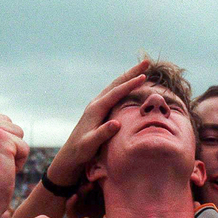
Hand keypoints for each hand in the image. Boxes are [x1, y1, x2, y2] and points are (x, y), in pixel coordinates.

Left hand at [48, 60, 149, 185]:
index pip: (116, 93)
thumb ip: (103, 133)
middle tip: (147, 62)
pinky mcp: (99, 110)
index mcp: (96, 109)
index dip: (130, 84)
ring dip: (129, 76)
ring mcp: (97, 105)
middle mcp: (96, 103)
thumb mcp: (91, 144)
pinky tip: (131, 85)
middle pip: (116, 83)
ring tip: (143, 69)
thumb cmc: (81, 151)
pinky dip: (125, 86)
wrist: (71, 154)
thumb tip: (116, 123)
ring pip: (115, 86)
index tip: (144, 77)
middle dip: (132, 72)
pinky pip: (114, 93)